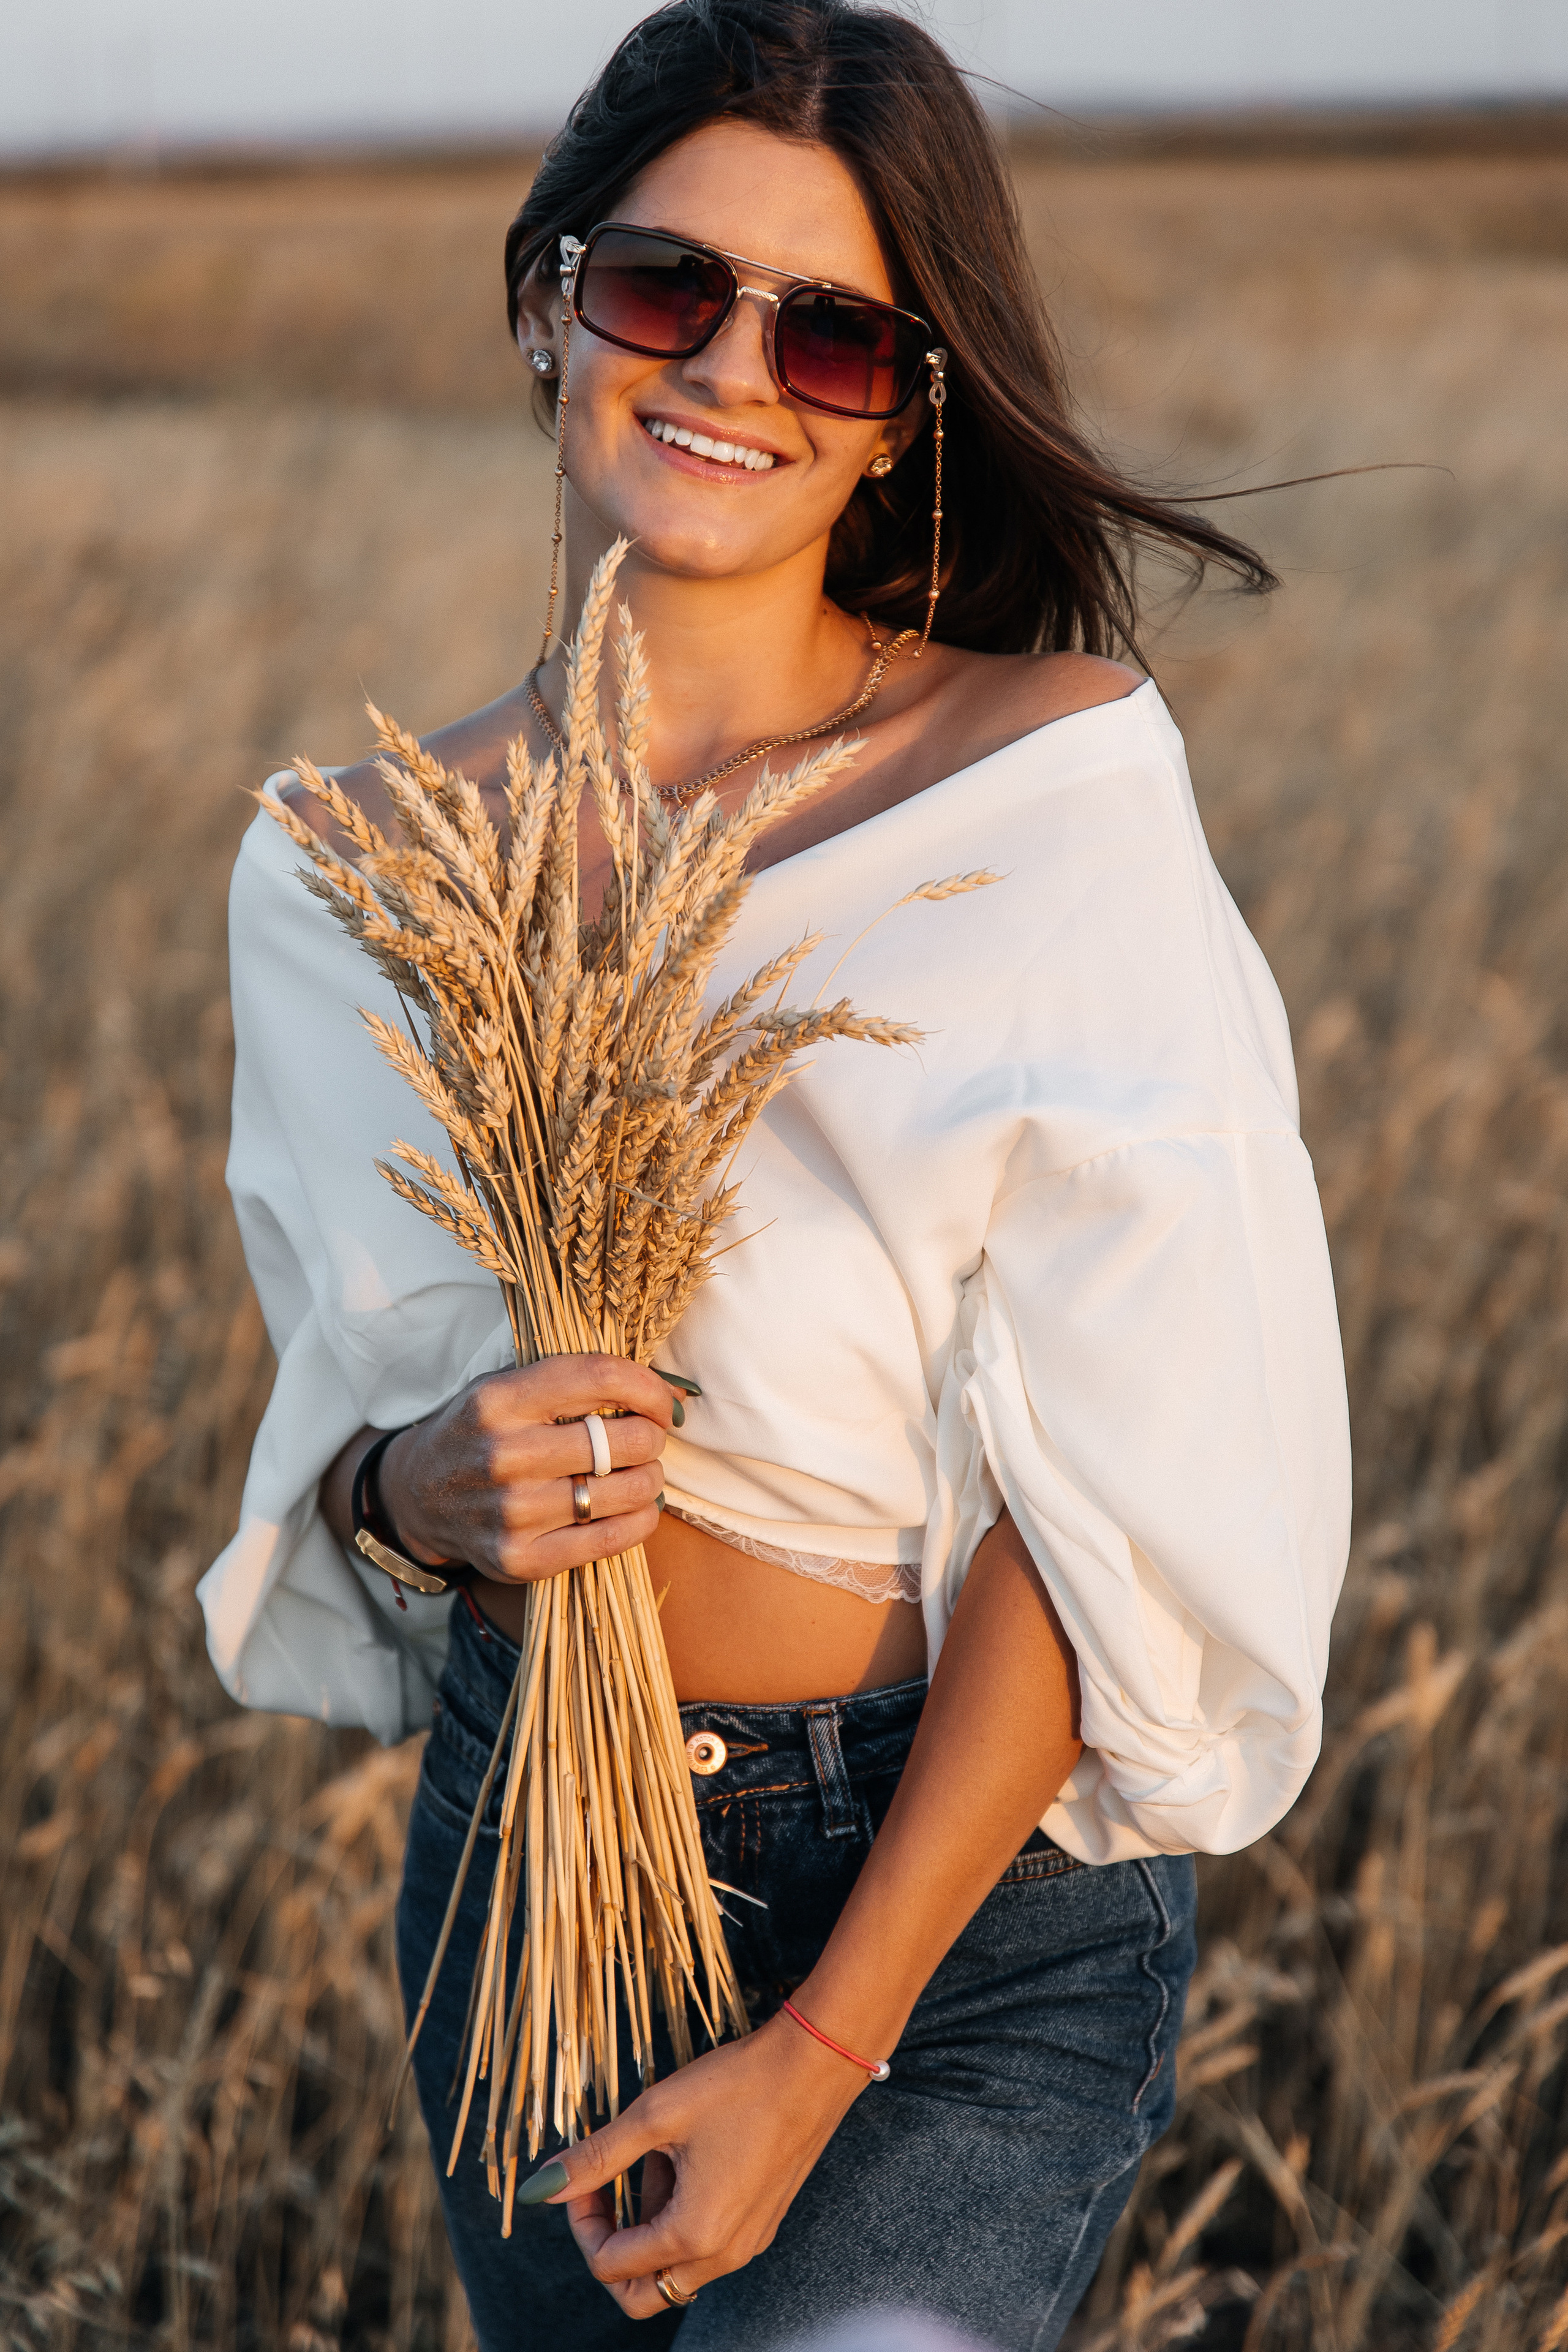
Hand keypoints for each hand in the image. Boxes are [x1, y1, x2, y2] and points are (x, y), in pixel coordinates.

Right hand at [376, 1353, 676, 1583]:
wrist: (416, 1497)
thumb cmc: (479, 1433)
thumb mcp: (507, 1388)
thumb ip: (576, 1382)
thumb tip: (673, 1394)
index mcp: (500, 1401)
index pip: (600, 1378)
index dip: (648, 1388)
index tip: (661, 1402)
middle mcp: (504, 1455)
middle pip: (623, 1438)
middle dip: (651, 1436)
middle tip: (645, 1439)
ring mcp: (512, 1512)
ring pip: (626, 1490)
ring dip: (650, 1479)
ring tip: (641, 1473)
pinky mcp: (520, 1558)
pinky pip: (610, 1539)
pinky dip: (640, 1520)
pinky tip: (638, 1508)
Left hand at [521, 2015, 868, 2317]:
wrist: (818, 2062)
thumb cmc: (738, 2084)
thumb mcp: (655, 2114)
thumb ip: (596, 2158)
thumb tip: (538, 2189)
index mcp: (694, 2235)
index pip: (610, 2266)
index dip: (581, 2219)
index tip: (581, 2172)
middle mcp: (724, 2255)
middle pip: (642, 2290)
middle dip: (610, 2245)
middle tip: (604, 2186)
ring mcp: (748, 2241)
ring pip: (674, 2266)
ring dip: (648, 2222)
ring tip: (656, 2153)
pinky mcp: (762, 2222)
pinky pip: (705, 2244)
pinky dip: (681, 2213)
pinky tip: (686, 2155)